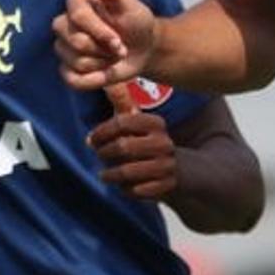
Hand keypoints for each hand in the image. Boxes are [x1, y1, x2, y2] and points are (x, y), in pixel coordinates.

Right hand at [53, 0, 159, 90]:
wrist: (144, 48)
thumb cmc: (136, 22)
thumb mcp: (130, 5)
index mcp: (77, 3)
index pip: (78, 17)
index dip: (100, 32)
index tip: (118, 39)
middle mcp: (64, 24)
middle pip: (75, 42)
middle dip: (104, 50)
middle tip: (120, 48)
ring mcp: (63, 47)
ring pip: (76, 63)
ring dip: (103, 64)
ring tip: (113, 57)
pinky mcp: (67, 69)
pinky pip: (73, 80)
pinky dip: (94, 80)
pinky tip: (105, 72)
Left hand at [89, 84, 178, 202]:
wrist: (183, 170)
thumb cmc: (150, 144)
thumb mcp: (141, 124)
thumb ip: (123, 105)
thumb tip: (106, 84)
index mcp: (156, 124)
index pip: (122, 122)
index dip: (101, 131)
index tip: (92, 139)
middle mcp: (163, 143)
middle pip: (123, 146)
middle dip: (104, 153)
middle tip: (98, 156)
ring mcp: (167, 165)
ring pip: (127, 171)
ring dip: (110, 175)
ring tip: (104, 175)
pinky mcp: (167, 186)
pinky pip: (137, 190)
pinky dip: (126, 190)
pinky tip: (123, 186)